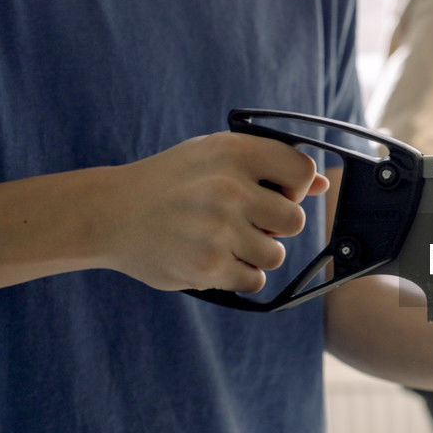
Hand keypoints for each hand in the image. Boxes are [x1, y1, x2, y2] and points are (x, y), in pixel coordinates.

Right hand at [100, 132, 328, 292]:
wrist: (110, 213)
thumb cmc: (172, 182)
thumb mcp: (214, 156)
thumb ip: (269, 165)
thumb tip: (322, 185)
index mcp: (233, 152)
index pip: (302, 172)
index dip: (296, 188)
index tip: (275, 193)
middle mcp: (228, 188)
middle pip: (295, 220)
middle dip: (276, 226)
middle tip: (246, 222)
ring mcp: (218, 229)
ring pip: (276, 254)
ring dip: (257, 253)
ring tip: (224, 240)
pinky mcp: (208, 265)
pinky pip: (254, 280)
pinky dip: (239, 275)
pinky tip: (214, 258)